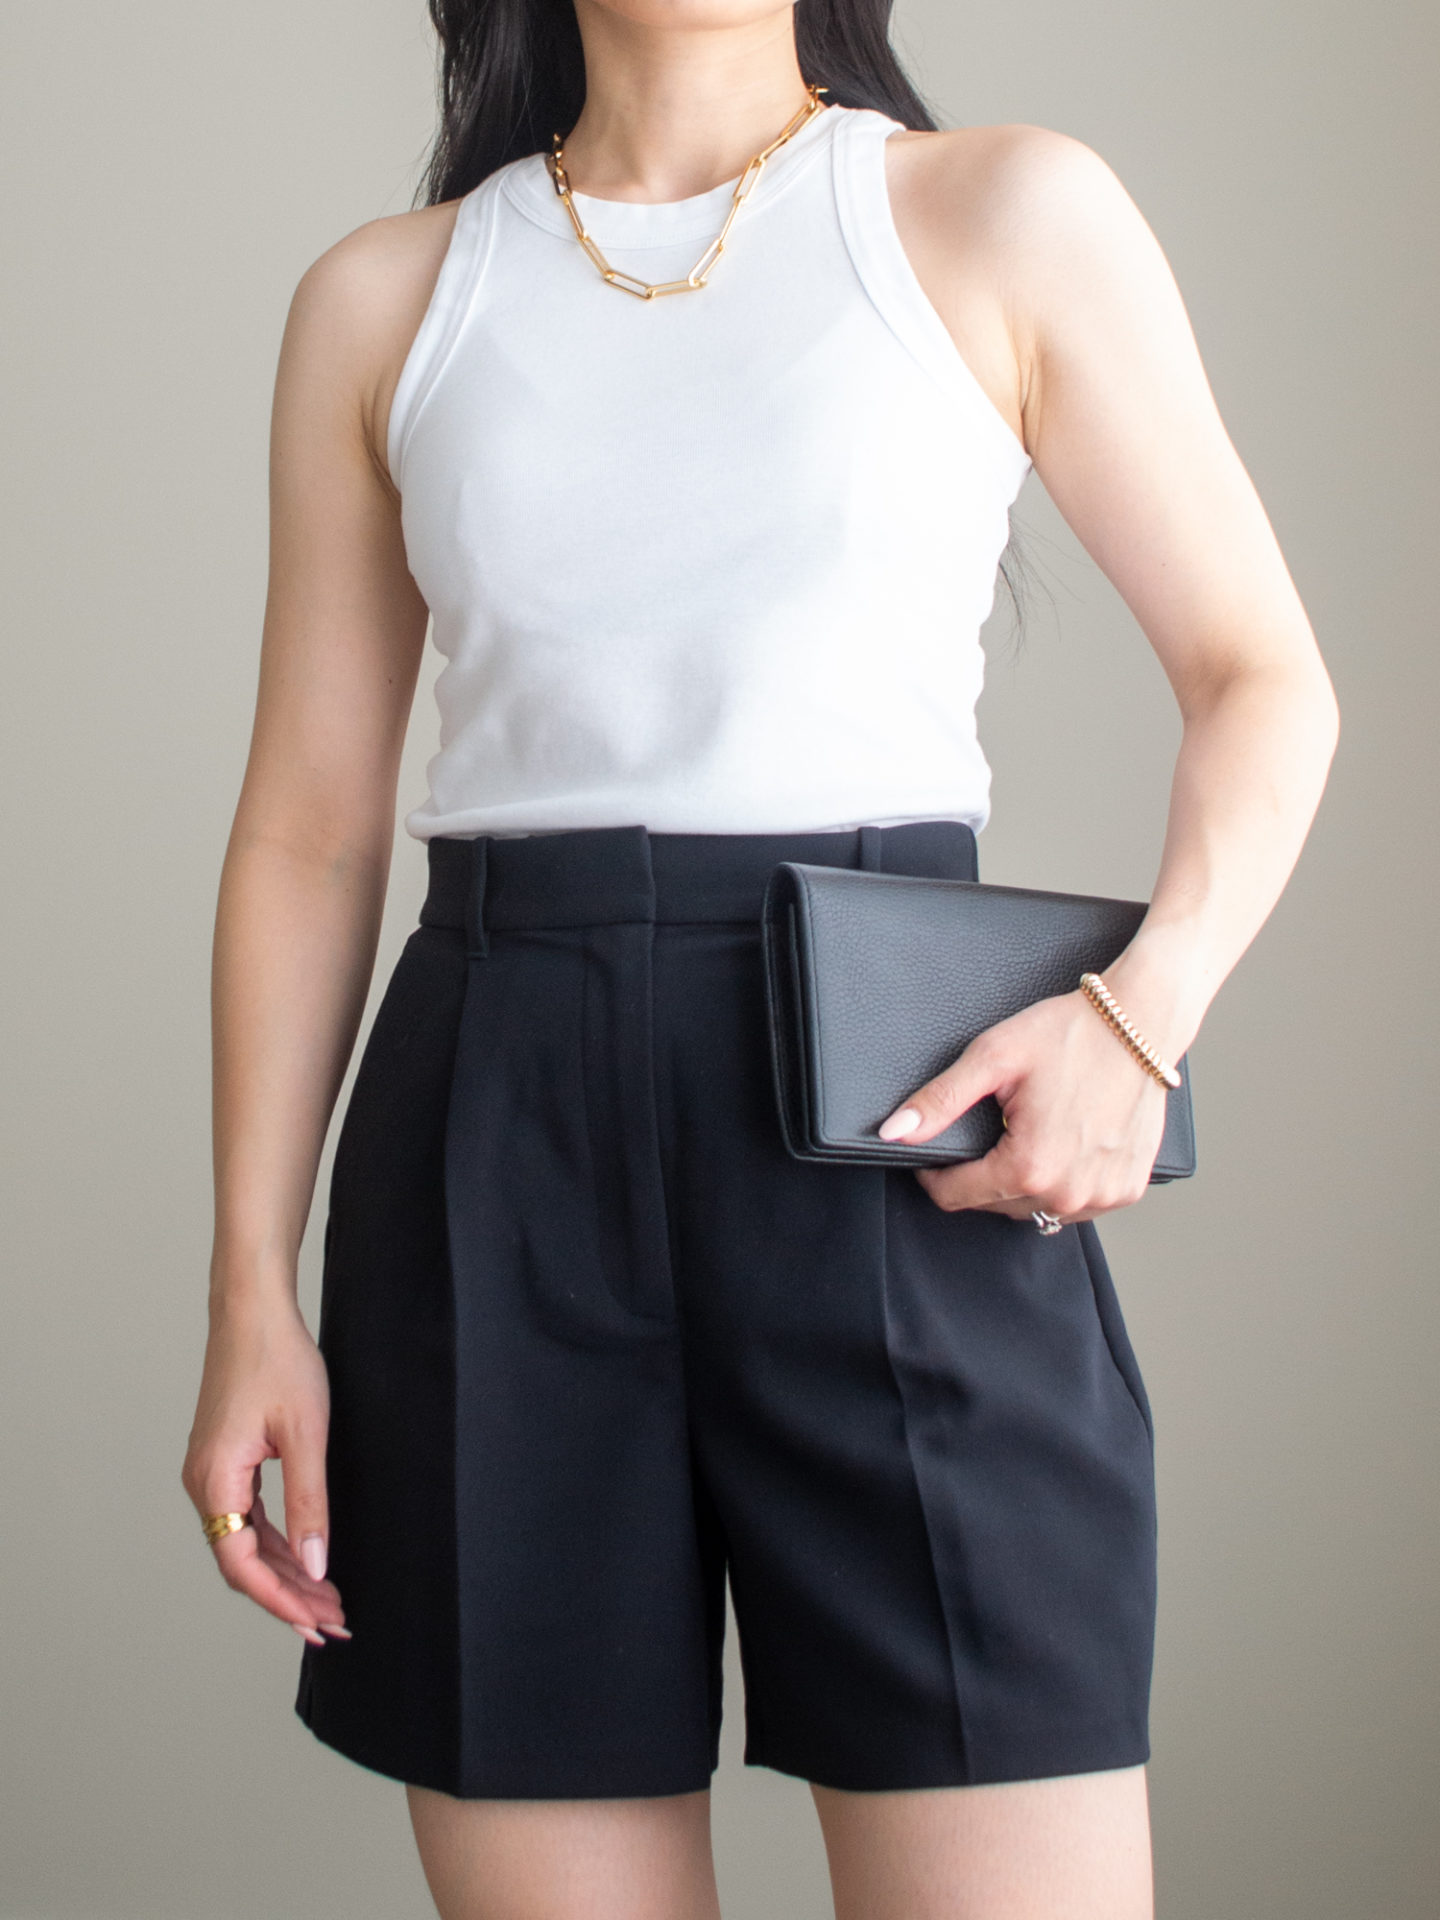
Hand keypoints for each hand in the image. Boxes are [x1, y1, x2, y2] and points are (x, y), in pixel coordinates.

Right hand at [181, 1297, 348, 1646]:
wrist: (252, 1308)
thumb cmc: (278, 1358)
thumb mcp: (306, 1433)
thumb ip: (310, 1503)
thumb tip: (317, 1566)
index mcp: (215, 1479)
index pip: (242, 1564)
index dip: (280, 1602)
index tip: (317, 1624)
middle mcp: (203, 1483)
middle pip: (243, 1561)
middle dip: (289, 1596)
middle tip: (335, 1622)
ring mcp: (211, 1472)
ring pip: (246, 1543)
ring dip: (286, 1573)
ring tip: (328, 1600)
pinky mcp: (224, 1461)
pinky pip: (247, 1518)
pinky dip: (278, 1543)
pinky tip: (308, 1559)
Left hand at [878, 988, 1169, 1222]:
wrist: (1141, 1022)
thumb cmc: (1072, 1034)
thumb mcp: (993, 1058)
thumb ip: (939, 1101)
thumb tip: (894, 1133)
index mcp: (1030, 1167)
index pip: (955, 1197)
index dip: (934, 1173)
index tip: (934, 1151)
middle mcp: (1068, 1193)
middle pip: (993, 1205)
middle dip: (980, 1174)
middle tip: (992, 1126)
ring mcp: (1103, 1196)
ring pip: (1034, 1209)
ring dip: (1020, 1183)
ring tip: (1026, 1134)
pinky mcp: (1127, 1189)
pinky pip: (1075, 1204)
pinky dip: (1061, 1183)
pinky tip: (1060, 1146)